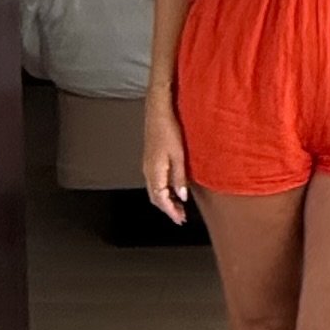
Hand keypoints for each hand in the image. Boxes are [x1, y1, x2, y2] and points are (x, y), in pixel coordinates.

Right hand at [143, 94, 189, 222]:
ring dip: (165, 200)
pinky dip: (163, 190)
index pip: (160, 199)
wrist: (158, 110)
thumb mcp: (179, 155)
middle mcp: (148, 170)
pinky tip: (172, 188)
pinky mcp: (150, 159)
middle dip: (167, 208)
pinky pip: (154, 181)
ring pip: (154, 190)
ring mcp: (147, 164)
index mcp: (154, 171)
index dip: (170, 211)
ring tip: (179, 205)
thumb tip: (182, 196)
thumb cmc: (169, 129)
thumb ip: (180, 177)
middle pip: (155, 197)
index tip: (180, 219)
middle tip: (181, 216)